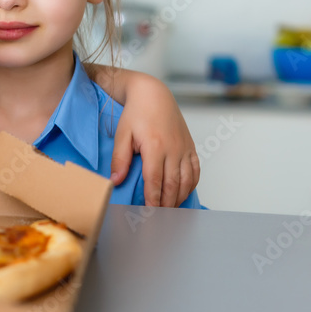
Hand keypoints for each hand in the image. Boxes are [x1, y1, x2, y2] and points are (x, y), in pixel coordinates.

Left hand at [110, 75, 199, 206]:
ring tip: (169, 210)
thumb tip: (115, 180)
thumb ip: (120, 159)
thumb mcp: (122, 135)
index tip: (148, 213)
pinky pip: (195, 171)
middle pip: (172, 185)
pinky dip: (191, 185)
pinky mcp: (190, 147)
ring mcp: (184, 149)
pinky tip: (183, 193)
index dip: (152, 200)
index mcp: (155, 147)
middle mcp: (173, 149)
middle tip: (158, 217)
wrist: (154, 94)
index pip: (155, 181)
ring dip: (179, 198)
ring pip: (186, 181)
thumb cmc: (136, 113)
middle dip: (166, 204)